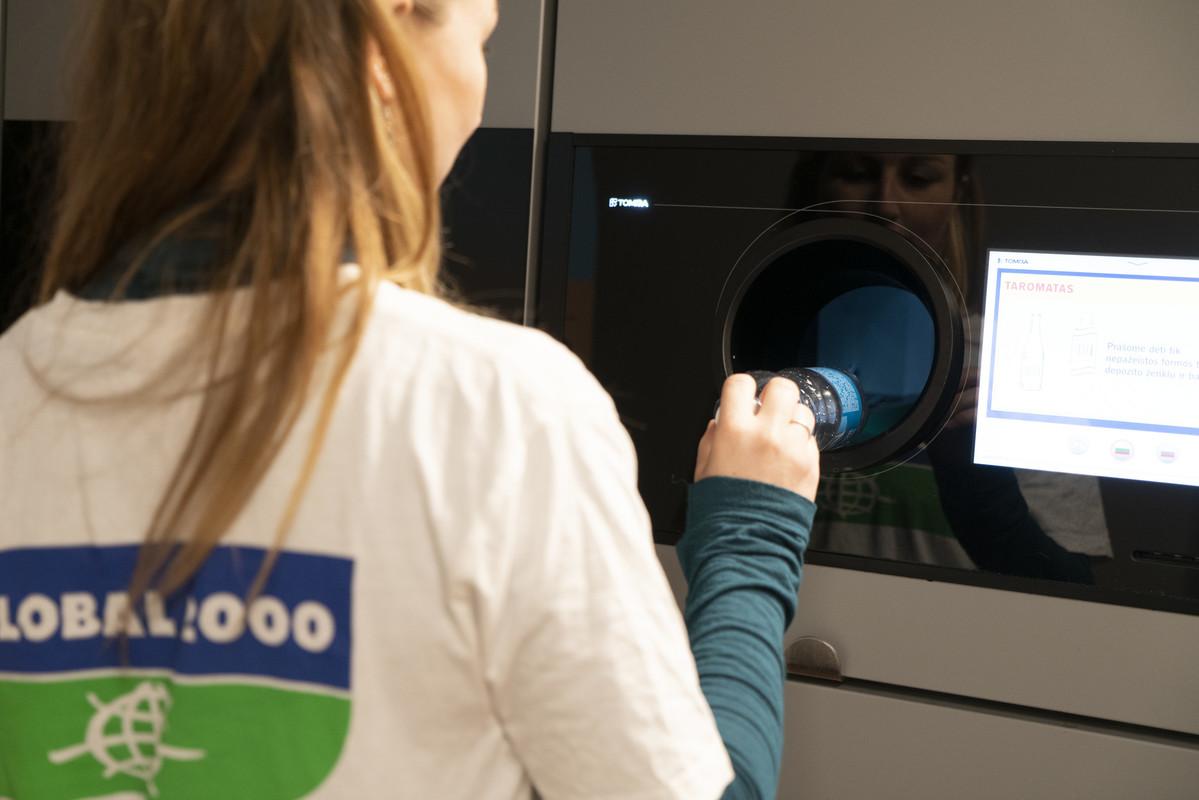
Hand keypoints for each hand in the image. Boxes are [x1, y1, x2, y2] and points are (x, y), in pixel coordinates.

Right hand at [694, 374, 820, 500]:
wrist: (747, 542)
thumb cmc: (722, 511)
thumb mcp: (703, 470)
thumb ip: (711, 440)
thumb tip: (718, 423)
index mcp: (734, 431)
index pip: (742, 383)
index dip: (742, 388)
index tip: (743, 397)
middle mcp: (766, 434)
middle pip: (783, 388)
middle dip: (776, 395)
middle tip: (769, 409)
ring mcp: (792, 448)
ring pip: (803, 412)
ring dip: (792, 420)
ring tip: (781, 438)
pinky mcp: (810, 464)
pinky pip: (811, 440)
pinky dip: (801, 444)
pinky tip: (787, 460)